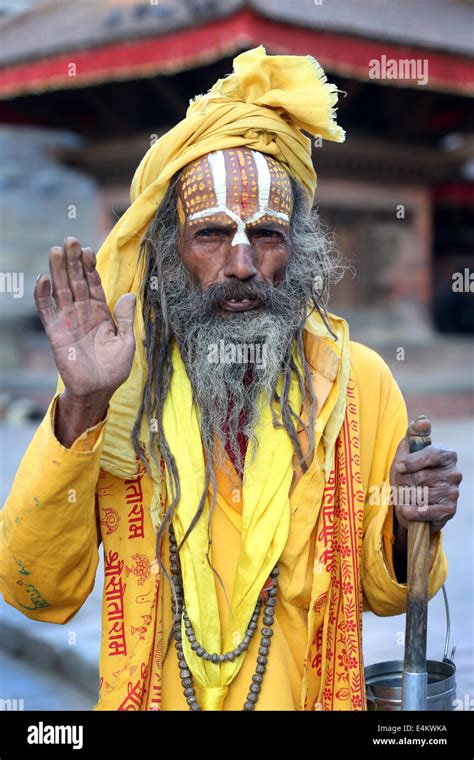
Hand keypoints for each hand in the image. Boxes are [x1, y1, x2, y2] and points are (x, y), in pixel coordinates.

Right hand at [34, 237, 135, 404]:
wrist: (98, 390)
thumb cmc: (114, 369)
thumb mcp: (126, 342)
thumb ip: (125, 318)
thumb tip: (128, 295)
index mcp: (100, 314)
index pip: (93, 285)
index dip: (90, 268)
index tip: (88, 250)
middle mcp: (82, 313)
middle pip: (76, 281)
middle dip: (74, 261)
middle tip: (71, 240)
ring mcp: (68, 321)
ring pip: (61, 290)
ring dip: (59, 270)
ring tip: (56, 250)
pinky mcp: (56, 332)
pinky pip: (47, 311)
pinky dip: (43, 295)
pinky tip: (44, 279)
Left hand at [390, 417, 461, 532]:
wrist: (409, 501)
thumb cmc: (408, 471)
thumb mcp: (407, 450)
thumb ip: (414, 433)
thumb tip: (423, 420)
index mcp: (446, 454)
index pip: (431, 454)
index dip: (412, 462)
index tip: (399, 467)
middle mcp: (454, 472)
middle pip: (421, 477)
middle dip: (403, 481)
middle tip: (400, 483)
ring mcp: (453, 492)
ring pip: (421, 495)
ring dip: (405, 496)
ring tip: (405, 494)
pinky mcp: (449, 510)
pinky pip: (426, 511)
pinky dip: (411, 512)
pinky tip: (406, 509)